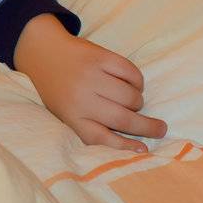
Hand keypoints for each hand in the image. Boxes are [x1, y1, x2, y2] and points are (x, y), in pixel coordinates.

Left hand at [13, 15, 166, 151]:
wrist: (42, 52)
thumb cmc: (58, 88)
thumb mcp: (66, 112)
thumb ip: (91, 125)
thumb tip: (131, 142)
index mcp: (71, 116)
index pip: (100, 138)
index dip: (125, 147)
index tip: (144, 150)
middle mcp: (81, 98)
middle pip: (123, 119)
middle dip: (147, 127)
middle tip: (160, 128)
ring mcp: (91, 76)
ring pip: (131, 97)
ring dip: (137, 101)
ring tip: (131, 100)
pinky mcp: (100, 57)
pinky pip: (131, 73)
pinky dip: (137, 81)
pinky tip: (131, 82)